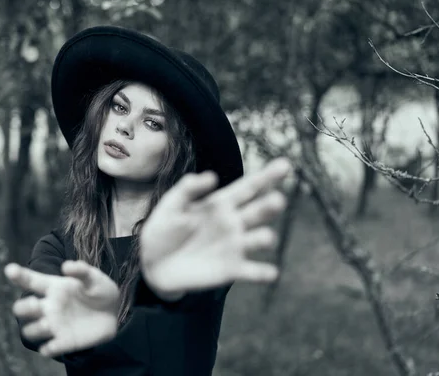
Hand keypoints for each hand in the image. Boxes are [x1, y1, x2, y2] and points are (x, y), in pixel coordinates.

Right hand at [4, 260, 119, 356]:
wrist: (113, 313)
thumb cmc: (99, 291)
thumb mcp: (94, 277)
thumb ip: (82, 270)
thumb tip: (66, 266)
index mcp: (54, 287)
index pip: (31, 280)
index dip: (19, 275)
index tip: (10, 269)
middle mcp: (49, 306)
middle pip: (23, 308)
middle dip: (24, 307)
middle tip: (35, 303)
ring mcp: (55, 325)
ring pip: (31, 330)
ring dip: (35, 329)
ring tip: (47, 324)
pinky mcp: (64, 341)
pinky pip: (48, 348)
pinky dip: (48, 348)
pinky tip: (52, 346)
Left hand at [140, 157, 290, 296]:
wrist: (153, 264)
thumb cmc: (163, 230)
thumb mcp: (171, 206)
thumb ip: (187, 190)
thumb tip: (211, 176)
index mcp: (221, 203)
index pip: (248, 187)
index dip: (267, 176)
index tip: (285, 165)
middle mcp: (234, 222)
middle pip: (258, 211)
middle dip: (270, 206)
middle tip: (277, 201)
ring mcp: (235, 246)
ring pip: (258, 239)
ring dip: (264, 238)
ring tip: (264, 237)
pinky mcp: (232, 270)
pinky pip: (252, 271)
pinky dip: (262, 273)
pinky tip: (270, 273)